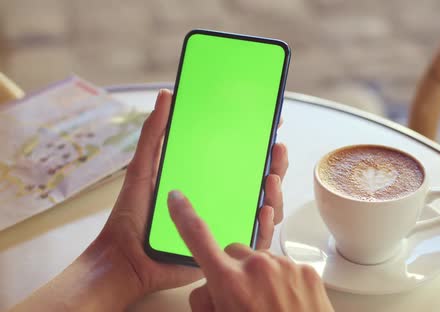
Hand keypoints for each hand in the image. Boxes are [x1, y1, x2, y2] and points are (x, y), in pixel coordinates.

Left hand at [91, 89, 288, 299]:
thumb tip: (167, 94)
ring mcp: (227, 224)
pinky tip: (264, 211)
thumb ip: (154, 132)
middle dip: (277, 164)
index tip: (273, 123)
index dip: (261, 143)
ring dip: (276, 192)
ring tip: (271, 179)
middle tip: (277, 148)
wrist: (124, 258)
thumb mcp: (143, 167)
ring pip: (266, 208)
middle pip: (261, 181)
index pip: (243, 159)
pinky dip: (267, 225)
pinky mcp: (226, 247)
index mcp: (208, 179)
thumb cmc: (131, 215)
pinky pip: (256, 239)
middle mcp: (223, 200)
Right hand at [167, 191, 333, 311]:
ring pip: (262, 261)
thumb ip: (206, 301)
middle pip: (233, 253)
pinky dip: (283, 282)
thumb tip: (209, 289)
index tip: (176, 198)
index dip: (184, 216)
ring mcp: (285, 265)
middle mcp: (257, 267)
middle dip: (232, 270)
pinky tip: (286, 303)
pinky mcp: (306, 270)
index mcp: (230, 282)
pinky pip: (286, 268)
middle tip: (239, 299)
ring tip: (268, 305)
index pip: (198, 239)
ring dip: (260, 277)